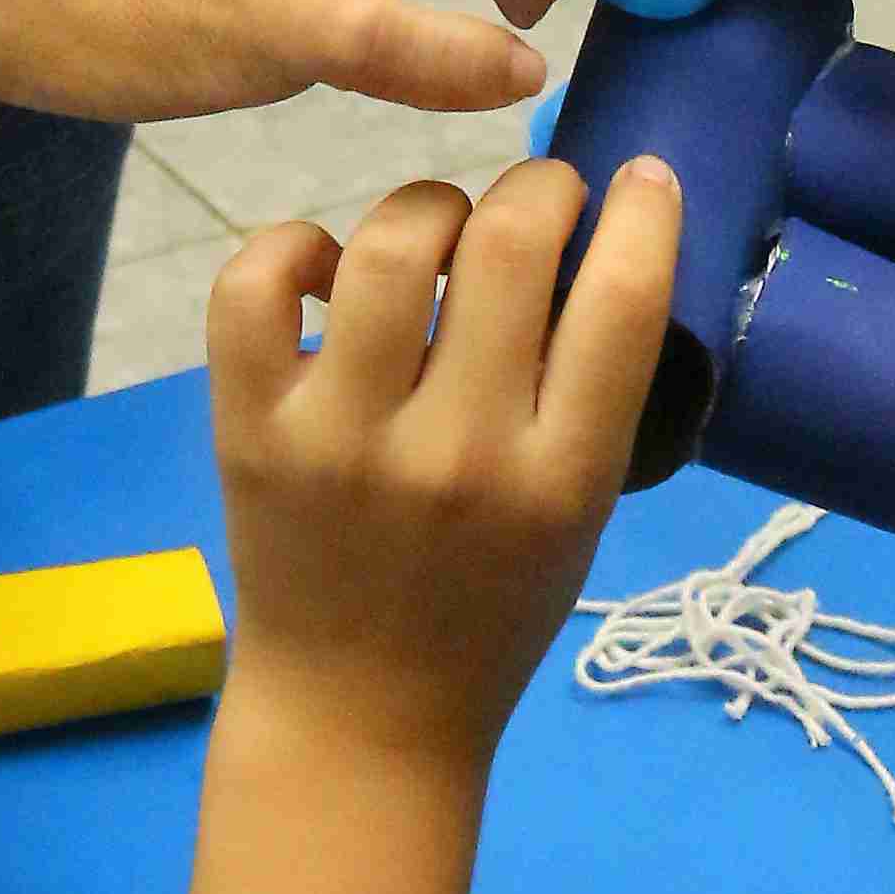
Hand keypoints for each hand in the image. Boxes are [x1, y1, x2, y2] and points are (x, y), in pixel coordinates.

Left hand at [207, 156, 685, 765]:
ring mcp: (343, 439)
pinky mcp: (251, 432)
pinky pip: (255, 285)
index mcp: (560, 480)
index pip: (623, 301)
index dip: (643, 210)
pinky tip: (329, 267)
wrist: (361, 716)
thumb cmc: (492, 610)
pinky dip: (293, 245)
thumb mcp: (580, 516)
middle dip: (539, 186)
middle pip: (507, 246)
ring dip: (429, 204)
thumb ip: (593, 394)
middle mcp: (457, 452)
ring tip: (440, 228)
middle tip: (538, 198)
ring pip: (388, 244)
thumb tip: (595, 238)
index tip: (640, 178)